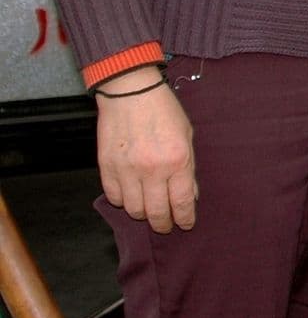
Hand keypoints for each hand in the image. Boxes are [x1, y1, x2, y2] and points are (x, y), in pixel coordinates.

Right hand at [96, 70, 196, 233]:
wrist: (130, 92)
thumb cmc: (164, 111)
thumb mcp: (187, 137)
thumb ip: (188, 168)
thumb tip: (189, 195)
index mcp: (177, 160)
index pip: (182, 202)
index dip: (185, 218)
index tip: (186, 224)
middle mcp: (152, 169)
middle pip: (156, 212)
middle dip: (163, 224)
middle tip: (166, 225)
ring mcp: (127, 170)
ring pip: (133, 209)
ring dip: (143, 214)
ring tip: (149, 210)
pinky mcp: (107, 167)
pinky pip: (114, 197)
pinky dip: (123, 201)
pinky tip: (131, 196)